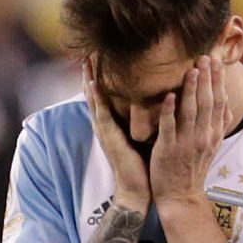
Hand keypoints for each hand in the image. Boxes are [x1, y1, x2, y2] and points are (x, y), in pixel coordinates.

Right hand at [83, 63, 150, 216]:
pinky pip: (102, 115)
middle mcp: (106, 126)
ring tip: (85, 62)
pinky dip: (97, 99)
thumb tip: (156, 102)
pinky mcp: (110, 138)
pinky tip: (93, 84)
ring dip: (88, 81)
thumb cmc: (143, 165)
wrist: (138, 190)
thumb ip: (143, 119)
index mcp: (113, 125)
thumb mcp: (143, 136)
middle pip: (94, 95)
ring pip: (94, 101)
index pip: (104, 96)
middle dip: (90, 74)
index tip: (100, 58)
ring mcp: (105, 132)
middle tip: (86, 53)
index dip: (100, 78)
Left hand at [150, 55, 230, 210]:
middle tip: (204, 57)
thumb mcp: (212, 147)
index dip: (218, 81)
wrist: (180, 196)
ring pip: (191, 112)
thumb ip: (219, 125)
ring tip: (191, 69)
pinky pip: (169, 128)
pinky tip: (169, 96)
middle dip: (207, 79)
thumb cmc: (193, 168)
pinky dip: (170, 112)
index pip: (219, 102)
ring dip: (192, 90)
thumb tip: (228, 105)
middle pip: (208, 103)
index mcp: (213, 134)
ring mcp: (186, 144)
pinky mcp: (167, 150)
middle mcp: (203, 137)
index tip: (216, 61)